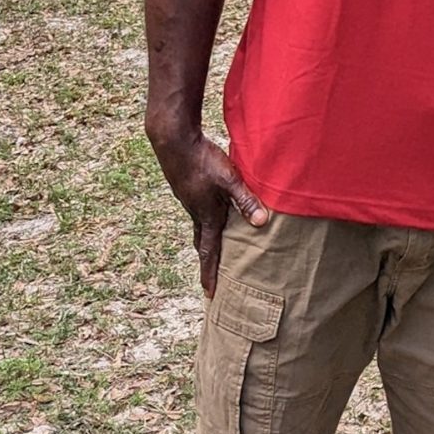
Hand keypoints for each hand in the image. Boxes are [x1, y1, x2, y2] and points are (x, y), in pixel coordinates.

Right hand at [152, 127, 268, 295]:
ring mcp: (189, 199)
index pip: (210, 251)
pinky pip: (197, 210)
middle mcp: (195, 211)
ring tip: (214, 250)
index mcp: (206, 215)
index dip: (210, 274)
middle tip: (210, 280)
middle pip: (202, 243)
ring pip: (200, 226)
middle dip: (207, 262)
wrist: (172, 140)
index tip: (209, 294)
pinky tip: (211, 212)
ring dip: (207, 240)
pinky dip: (205, 220)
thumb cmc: (202, 159)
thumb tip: (261, 223)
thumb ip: (245, 200)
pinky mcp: (187, 188)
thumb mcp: (229, 179)